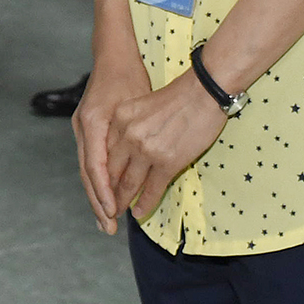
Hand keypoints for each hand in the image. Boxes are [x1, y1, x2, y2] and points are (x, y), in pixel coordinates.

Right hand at [72, 51, 152, 234]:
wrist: (113, 54)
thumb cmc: (129, 77)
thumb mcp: (135, 105)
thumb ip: (132, 139)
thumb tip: (138, 171)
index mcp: (93, 123)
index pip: (95, 166)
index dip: (103, 192)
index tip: (112, 212)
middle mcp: (83, 128)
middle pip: (87, 173)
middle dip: (98, 202)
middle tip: (109, 228)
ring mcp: (82, 128)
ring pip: (87, 170)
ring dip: (97, 196)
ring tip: (106, 220)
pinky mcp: (87, 129)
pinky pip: (90, 162)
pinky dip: (97, 182)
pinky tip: (106, 197)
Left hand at [102, 69, 228, 226]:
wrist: (203, 91)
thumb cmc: (177, 96)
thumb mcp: (141, 105)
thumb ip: (128, 126)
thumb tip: (123, 150)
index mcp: (120, 119)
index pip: (105, 152)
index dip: (101, 172)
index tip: (100, 184)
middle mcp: (128, 135)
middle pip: (112, 171)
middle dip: (108, 192)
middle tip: (105, 206)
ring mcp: (146, 150)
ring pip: (129, 183)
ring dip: (123, 201)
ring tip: (120, 212)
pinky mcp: (167, 162)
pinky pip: (152, 189)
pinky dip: (145, 203)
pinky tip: (139, 212)